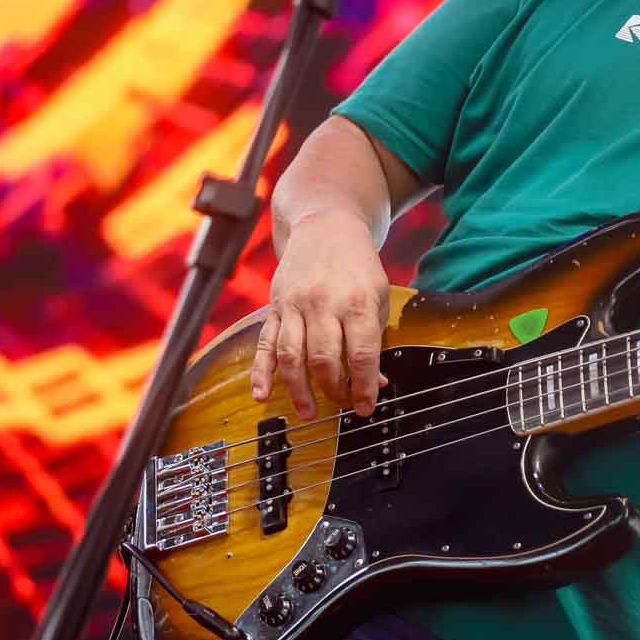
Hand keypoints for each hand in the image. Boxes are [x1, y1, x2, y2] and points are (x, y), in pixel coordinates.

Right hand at [250, 210, 391, 418]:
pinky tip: (262, 395)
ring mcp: (295, 305)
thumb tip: (376, 382)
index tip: (366, 407)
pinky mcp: (275, 307)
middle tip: (342, 405)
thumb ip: (375, 339)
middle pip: (324, 359)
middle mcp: (324, 304)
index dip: (364, 386)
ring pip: (292, 356)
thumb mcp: (379, 297)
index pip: (360, 353)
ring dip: (299, 390)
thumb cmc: (358, 267)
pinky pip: (265, 344)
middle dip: (334, 390)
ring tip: (308, 412)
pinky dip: (261, 372)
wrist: (325, 227)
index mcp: (358, 302)